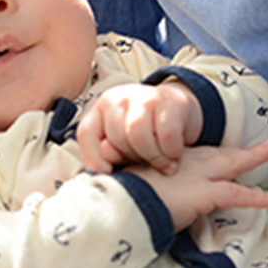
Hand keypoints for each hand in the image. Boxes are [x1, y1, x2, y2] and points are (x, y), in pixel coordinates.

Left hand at [77, 82, 202, 175]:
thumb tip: (105, 159)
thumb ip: (111, 152)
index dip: (93, 157)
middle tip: (146, 161)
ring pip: (137, 136)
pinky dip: (171, 151)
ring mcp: (146, 96)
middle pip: (116, 137)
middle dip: (132, 156)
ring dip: (152, 157)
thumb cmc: (148, 130)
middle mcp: (121, 98)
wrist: (180, 108)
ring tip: (163, 163)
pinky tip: (175, 153)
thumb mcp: (124, 142)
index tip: (108, 171)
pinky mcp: (171, 101)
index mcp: (102, 107)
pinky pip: (166, 136)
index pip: (87, 132)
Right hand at [128, 140, 267, 229]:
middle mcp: (184, 162)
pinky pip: (236, 194)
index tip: (221, 154)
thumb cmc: (119, 194)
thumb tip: (141, 189)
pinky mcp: (203, 193)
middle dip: (238, 149)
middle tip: (261, 144)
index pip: (195, 154)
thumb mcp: (129, 181)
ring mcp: (196, 175)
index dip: (211, 154)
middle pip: (217, 153)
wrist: (120, 203)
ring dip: (252, 157)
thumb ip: (143, 181)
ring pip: (231, 163)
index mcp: (166, 158)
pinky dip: (254, 197)